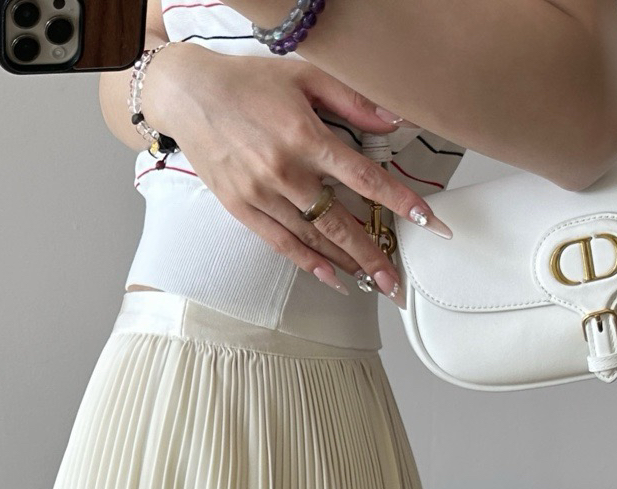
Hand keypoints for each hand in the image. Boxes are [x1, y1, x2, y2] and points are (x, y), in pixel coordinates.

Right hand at [140, 44, 451, 296]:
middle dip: (373, 255)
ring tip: (374, 283)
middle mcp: (285, 171)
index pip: (363, 176)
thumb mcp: (306, 77)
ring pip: (313, 238)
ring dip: (346, 264)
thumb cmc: (250, 83)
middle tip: (397, 283)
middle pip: (340, 222)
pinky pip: (281, 244)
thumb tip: (393, 123)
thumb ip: (352, 102)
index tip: (425, 221)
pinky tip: (332, 277)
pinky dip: (308, 263)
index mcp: (305, 136)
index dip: (397, 200)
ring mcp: (262, 194)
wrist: (192, 95)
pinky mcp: (242, 209)